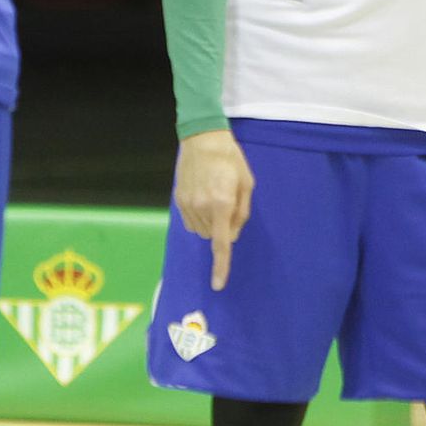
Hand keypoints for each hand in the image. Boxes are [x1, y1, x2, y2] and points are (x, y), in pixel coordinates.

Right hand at [174, 129, 254, 290]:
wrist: (203, 140)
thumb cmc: (231, 161)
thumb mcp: (246, 185)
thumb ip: (241, 214)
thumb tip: (232, 237)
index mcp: (222, 204)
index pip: (221, 244)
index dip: (221, 266)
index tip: (218, 285)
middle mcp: (202, 208)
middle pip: (214, 237)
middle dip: (223, 229)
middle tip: (229, 205)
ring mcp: (187, 205)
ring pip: (201, 231)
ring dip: (211, 224)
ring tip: (216, 197)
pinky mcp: (178, 201)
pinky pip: (191, 222)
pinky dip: (200, 217)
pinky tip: (204, 198)